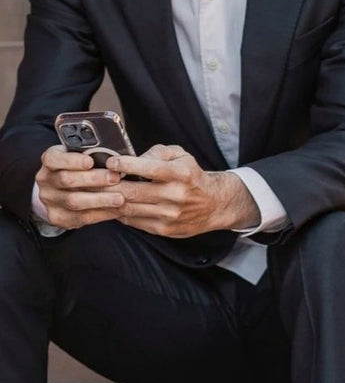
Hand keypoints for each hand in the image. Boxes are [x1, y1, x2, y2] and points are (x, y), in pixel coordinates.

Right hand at [35, 145, 123, 228]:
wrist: (61, 193)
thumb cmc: (78, 171)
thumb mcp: (80, 157)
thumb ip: (91, 155)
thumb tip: (113, 158)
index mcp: (49, 161)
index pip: (54, 159)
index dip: (72, 160)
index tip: (91, 161)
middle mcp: (45, 180)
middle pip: (67, 180)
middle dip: (94, 179)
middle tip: (115, 178)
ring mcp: (49, 200)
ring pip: (74, 201)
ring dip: (100, 200)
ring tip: (120, 198)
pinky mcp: (57, 217)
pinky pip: (81, 217)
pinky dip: (101, 214)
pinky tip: (116, 210)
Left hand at [108, 145, 260, 237]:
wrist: (214, 205)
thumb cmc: (192, 177)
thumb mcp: (181, 156)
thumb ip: (157, 152)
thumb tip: (131, 159)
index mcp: (181, 174)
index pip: (150, 169)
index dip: (126, 165)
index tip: (110, 162)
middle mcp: (175, 196)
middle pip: (133, 192)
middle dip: (108, 185)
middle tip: (92, 178)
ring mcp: (169, 215)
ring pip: (129, 208)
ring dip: (109, 201)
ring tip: (94, 192)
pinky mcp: (164, 229)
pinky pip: (133, 221)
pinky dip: (119, 212)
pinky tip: (112, 204)